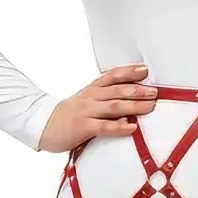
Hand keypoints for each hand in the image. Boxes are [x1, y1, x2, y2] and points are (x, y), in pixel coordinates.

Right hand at [37, 64, 158, 152]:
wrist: (42, 125)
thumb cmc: (67, 116)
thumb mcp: (84, 101)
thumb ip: (104, 99)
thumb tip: (129, 100)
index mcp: (92, 90)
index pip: (112, 76)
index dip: (128, 72)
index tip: (144, 70)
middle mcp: (91, 98)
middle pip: (117, 90)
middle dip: (138, 90)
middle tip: (155, 92)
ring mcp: (86, 111)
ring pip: (114, 106)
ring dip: (134, 106)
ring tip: (150, 106)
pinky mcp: (83, 127)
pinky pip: (104, 126)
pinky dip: (119, 126)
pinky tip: (131, 127)